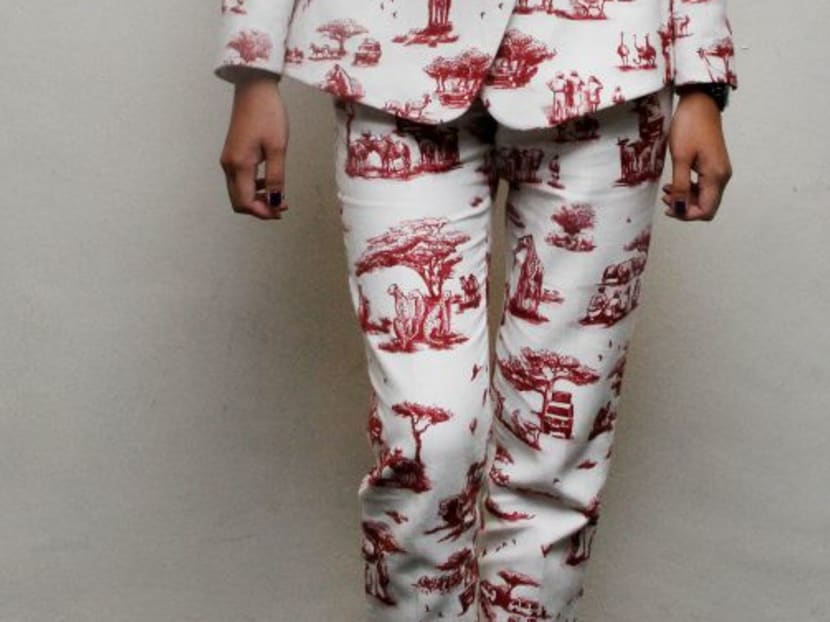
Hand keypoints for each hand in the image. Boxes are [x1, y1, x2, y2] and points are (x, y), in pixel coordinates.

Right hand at [219, 71, 288, 219]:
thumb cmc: (267, 114)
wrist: (254, 88)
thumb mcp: (278, 147)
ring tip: (279, 196)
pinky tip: (269, 182)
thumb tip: (276, 202)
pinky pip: (239, 180)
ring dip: (257, 198)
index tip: (281, 211)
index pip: (245, 202)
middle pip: (239, 201)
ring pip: (238, 192)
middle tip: (281, 207)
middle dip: (259, 208)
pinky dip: (253, 187)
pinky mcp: (232, 153)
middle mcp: (228, 165)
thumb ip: (276, 177)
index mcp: (239, 165)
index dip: (263, 212)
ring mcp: (228, 159)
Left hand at [662, 91, 732, 220]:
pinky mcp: (714, 166)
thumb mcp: (680, 158)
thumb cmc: (690, 126)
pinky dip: (689, 189)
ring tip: (667, 190)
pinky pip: (703, 187)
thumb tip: (678, 208)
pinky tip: (674, 184)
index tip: (669, 208)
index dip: (687, 215)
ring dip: (685, 198)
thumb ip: (680, 186)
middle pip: (706, 206)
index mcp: (716, 176)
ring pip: (704, 197)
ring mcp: (719, 171)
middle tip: (666, 199)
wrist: (699, 104)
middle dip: (685, 208)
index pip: (706, 210)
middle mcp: (722, 176)